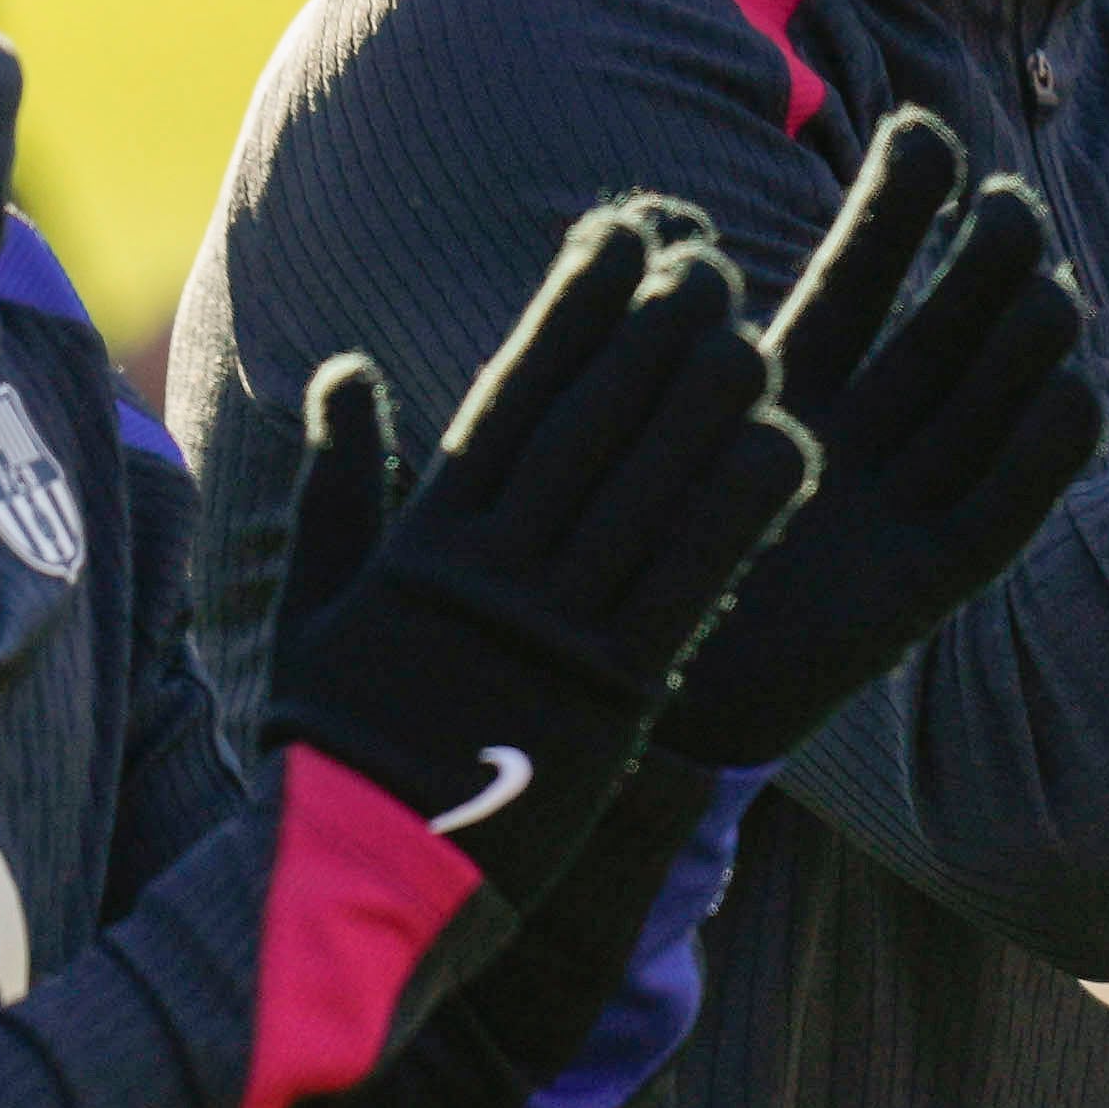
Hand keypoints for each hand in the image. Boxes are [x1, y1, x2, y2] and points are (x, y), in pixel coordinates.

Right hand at [261, 211, 815, 906]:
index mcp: (429, 538)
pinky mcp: (611, 693)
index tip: (620, 233)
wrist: (355, 874)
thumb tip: (341, 371)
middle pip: (588, 423)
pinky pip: (688, 581)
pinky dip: (738, 510)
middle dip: (650, 332)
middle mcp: (494, 568)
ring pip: (644, 489)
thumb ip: (341, 481)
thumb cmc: (338, 737)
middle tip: (708, 258)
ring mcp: (553, 628)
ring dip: (705, 405)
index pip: (512, 392)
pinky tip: (787, 450)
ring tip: (758, 331)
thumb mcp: (321, 600)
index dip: (573, 306)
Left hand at [655, 110, 1096, 769]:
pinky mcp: (922, 587)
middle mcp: (858, 432)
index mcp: (790, 377)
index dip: (896, 205)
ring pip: (984, 407)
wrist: (612, 698)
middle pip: (942, 329)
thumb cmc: (613, 545)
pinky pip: (997, 519)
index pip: (860, 273)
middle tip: (1002, 202)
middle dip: (980, 261)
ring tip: (1047, 287)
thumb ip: (662, 329)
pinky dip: (1040, 463)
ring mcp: (897, 505)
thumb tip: (668, 211)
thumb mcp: (632, 418)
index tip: (921, 133)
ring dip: (1024, 344)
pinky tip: (1076, 398)